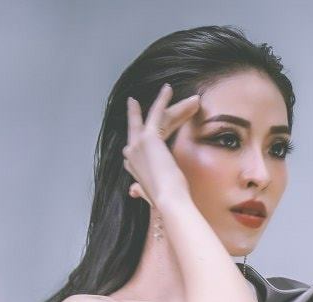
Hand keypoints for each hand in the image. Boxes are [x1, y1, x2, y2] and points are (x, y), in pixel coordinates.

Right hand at [123, 83, 199, 209]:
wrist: (170, 202)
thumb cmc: (166, 202)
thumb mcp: (150, 195)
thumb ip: (141, 191)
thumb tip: (132, 191)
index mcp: (132, 166)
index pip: (141, 144)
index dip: (149, 134)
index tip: (151, 125)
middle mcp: (131, 153)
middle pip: (145, 128)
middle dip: (157, 115)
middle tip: (155, 101)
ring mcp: (137, 144)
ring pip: (154, 119)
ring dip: (171, 108)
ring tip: (181, 96)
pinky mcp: (148, 137)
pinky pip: (156, 112)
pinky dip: (162, 100)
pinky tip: (168, 89)